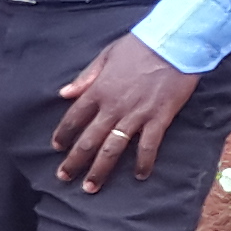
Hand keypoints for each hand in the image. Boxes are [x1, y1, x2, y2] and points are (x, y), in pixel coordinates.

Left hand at [47, 38, 201, 194]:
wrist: (174, 42)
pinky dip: (143, 162)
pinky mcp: (158, 118)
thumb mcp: (106, 55)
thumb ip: (86, 77)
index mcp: (98, 90)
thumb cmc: (141, 45)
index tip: (56, 147)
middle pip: (88, 140)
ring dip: (100, 170)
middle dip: (74, 161)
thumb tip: (64, 93)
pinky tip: (139, 176)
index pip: (74, 117)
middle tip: (64, 177)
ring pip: (112, 148)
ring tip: (90, 187)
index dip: (63, 134)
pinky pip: (148, 146)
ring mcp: (136, 115)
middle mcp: (113, 106)